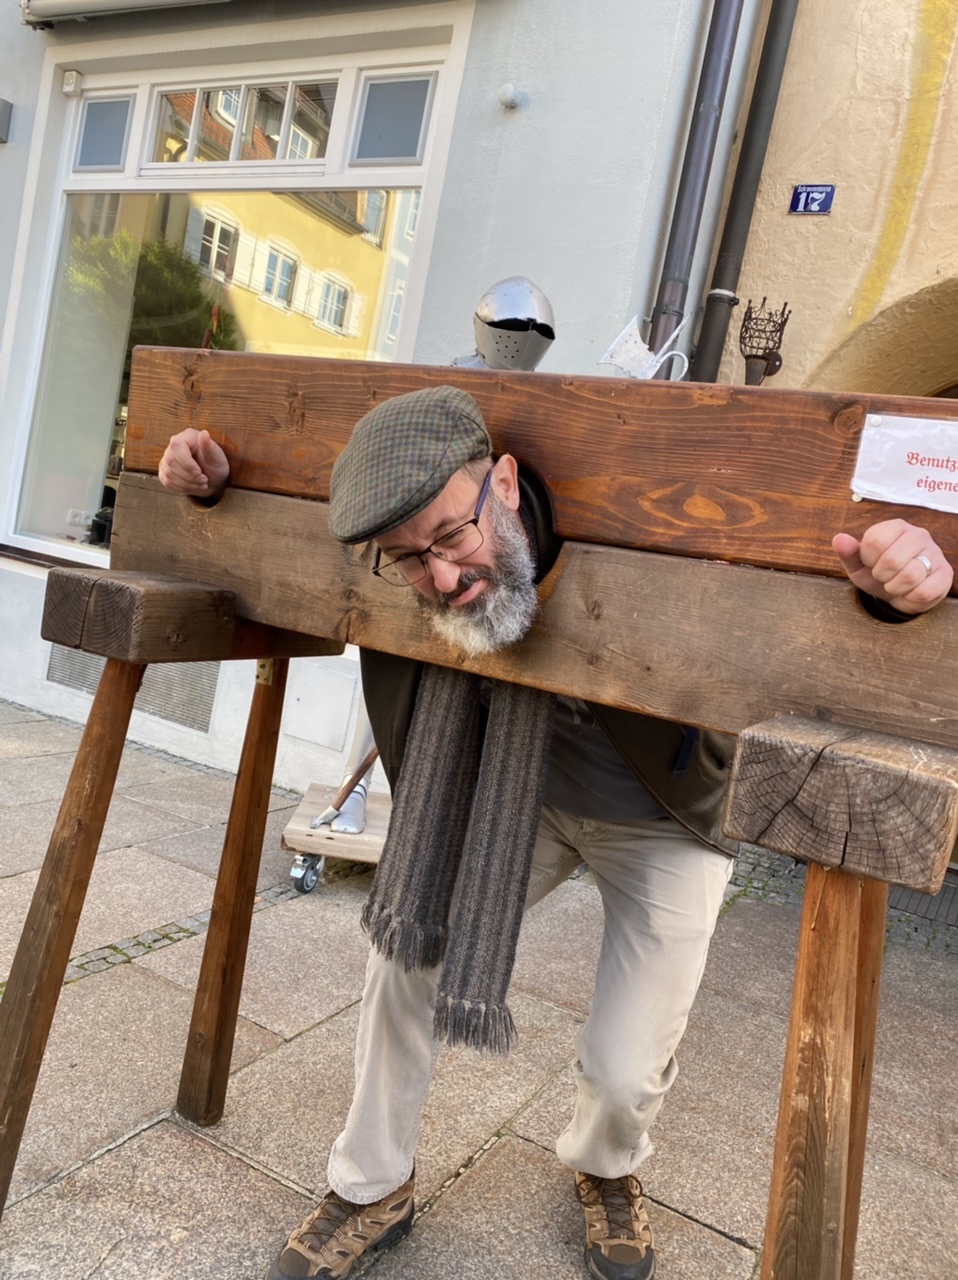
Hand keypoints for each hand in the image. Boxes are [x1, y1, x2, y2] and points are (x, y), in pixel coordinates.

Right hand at [158, 429, 229, 496]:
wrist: (214, 478)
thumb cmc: (216, 465)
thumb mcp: (217, 457)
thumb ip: (210, 446)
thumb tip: (204, 433)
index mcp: (186, 437)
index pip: (176, 446)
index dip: (186, 462)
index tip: (199, 473)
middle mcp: (173, 446)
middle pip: (171, 462)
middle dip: (189, 476)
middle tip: (204, 480)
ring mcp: (167, 459)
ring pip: (169, 474)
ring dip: (188, 484)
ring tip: (202, 483)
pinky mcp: (164, 472)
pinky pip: (167, 482)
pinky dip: (182, 488)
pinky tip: (193, 485)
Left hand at [832, 519, 952, 614]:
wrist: (898, 593)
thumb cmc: (878, 573)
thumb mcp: (858, 565)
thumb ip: (848, 552)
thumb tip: (839, 539)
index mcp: (895, 527)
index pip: (875, 541)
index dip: (868, 559)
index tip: (871, 563)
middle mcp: (918, 535)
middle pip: (892, 559)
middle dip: (881, 576)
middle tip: (883, 577)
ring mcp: (935, 553)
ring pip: (910, 575)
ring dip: (895, 588)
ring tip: (895, 584)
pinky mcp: (945, 574)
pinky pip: (925, 591)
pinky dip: (910, 598)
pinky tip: (909, 592)